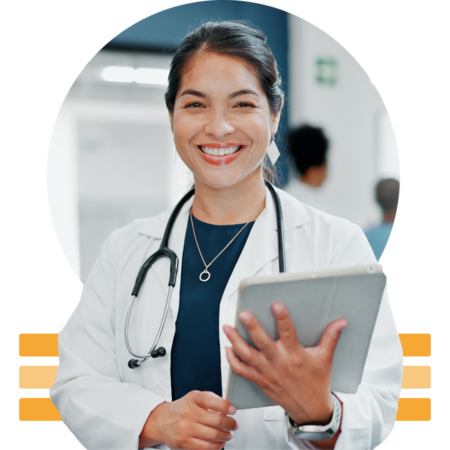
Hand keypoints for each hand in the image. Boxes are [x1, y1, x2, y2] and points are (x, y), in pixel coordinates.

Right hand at [139, 391, 237, 449]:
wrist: (163, 421)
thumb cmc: (183, 409)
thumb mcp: (194, 398)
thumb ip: (210, 400)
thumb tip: (229, 408)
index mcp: (193, 399)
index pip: (210, 400)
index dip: (224, 405)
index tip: (233, 410)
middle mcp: (188, 413)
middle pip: (216, 420)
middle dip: (230, 424)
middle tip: (234, 425)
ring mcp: (185, 429)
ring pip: (213, 435)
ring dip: (225, 436)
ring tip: (228, 434)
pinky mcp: (184, 443)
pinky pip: (206, 447)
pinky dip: (217, 446)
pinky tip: (220, 443)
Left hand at [223, 302, 346, 425]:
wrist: (310, 410)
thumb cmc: (317, 383)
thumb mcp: (325, 359)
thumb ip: (331, 338)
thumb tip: (342, 322)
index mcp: (295, 355)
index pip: (288, 332)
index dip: (282, 318)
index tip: (276, 305)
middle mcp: (279, 362)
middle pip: (262, 343)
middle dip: (251, 328)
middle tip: (243, 314)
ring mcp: (267, 372)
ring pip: (247, 355)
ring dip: (235, 341)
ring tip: (227, 327)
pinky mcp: (259, 380)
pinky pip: (242, 371)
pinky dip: (232, 360)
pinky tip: (228, 348)